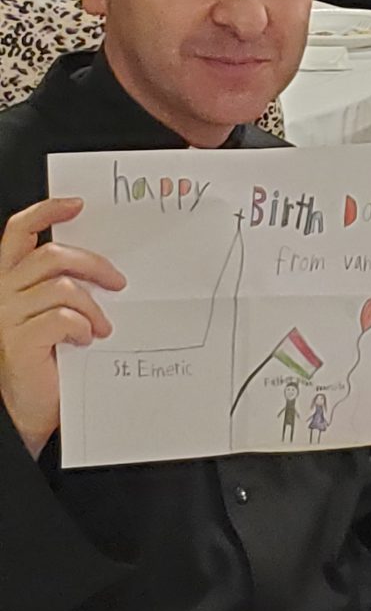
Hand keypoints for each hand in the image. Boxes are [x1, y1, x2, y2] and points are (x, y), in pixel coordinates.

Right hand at [0, 199, 125, 457]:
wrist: (35, 405)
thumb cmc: (53, 357)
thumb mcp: (61, 312)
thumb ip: (69, 285)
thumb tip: (108, 265)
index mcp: (11, 279)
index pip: (18, 231)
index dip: (45, 212)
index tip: (77, 205)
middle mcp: (3, 293)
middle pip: (51, 256)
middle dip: (93, 264)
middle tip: (119, 282)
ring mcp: (8, 317)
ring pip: (62, 287)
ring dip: (93, 306)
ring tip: (102, 327)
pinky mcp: (19, 341)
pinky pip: (61, 317)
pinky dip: (82, 325)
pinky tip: (86, 340)